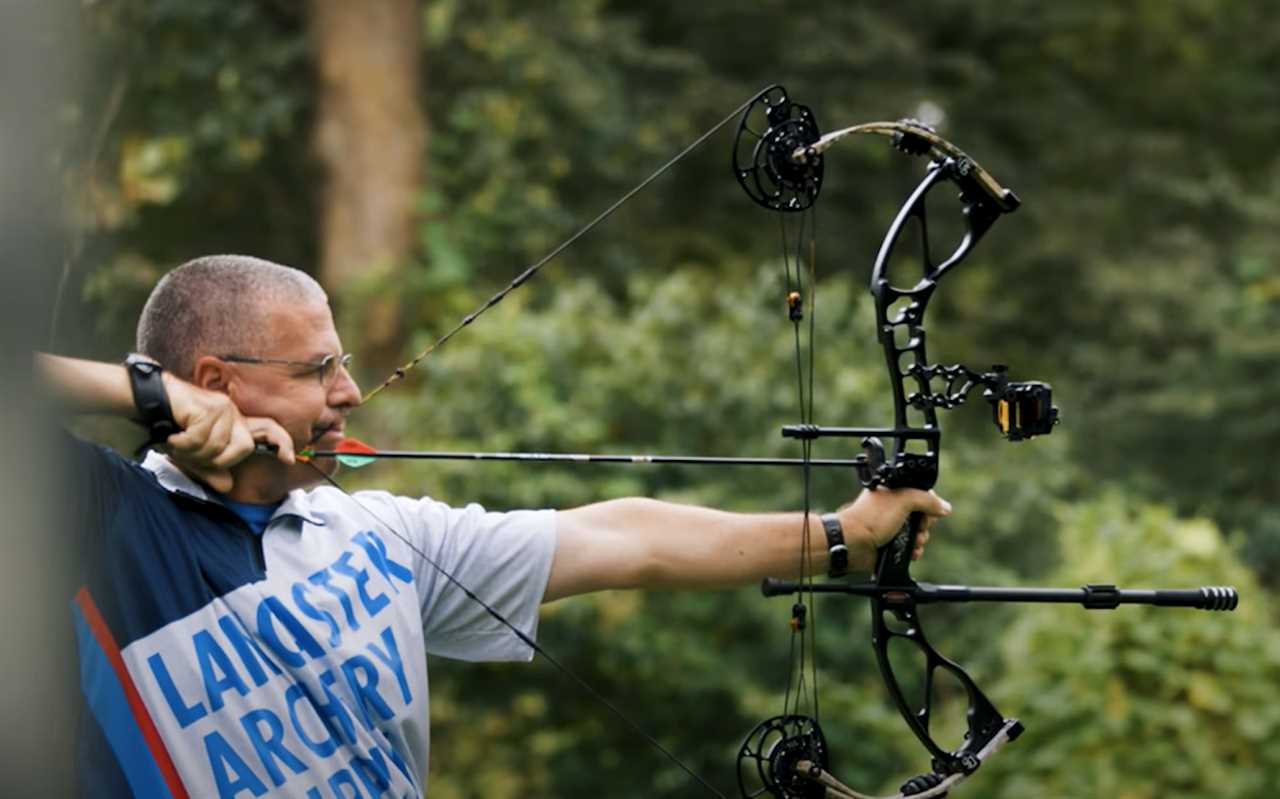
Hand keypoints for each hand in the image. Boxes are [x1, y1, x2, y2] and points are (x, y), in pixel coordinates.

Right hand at [162, 374, 293, 491]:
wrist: (151, 402)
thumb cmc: (173, 426)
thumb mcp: (194, 455)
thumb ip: (212, 470)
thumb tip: (228, 486)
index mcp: (235, 424)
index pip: (268, 428)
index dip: (282, 443)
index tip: (289, 459)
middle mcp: (234, 414)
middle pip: (244, 448)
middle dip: (219, 460)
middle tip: (195, 455)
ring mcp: (224, 408)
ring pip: (219, 447)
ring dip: (195, 452)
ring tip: (180, 442)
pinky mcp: (210, 407)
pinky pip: (202, 439)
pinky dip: (184, 443)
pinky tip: (175, 435)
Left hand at [838, 487, 951, 565]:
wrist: (853, 543)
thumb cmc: (870, 518)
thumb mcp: (902, 500)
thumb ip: (926, 500)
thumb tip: (944, 507)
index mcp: (893, 492)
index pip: (920, 494)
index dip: (929, 503)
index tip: (930, 511)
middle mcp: (893, 509)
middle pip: (922, 516)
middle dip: (925, 524)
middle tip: (920, 527)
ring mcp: (892, 527)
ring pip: (918, 533)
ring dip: (921, 539)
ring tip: (914, 542)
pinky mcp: (891, 544)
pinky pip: (910, 548)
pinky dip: (914, 551)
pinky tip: (912, 552)